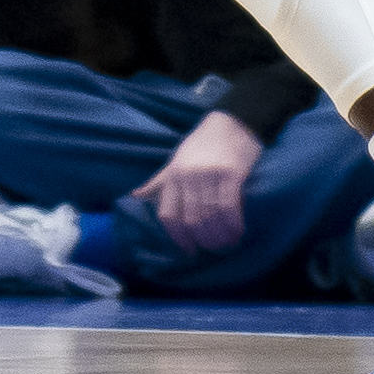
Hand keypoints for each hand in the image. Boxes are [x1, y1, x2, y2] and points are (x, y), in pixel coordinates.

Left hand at [136, 108, 263, 253]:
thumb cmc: (203, 144)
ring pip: (211, 217)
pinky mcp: (230, 174)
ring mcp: (209, 174)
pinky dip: (233, 225)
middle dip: (203, 240)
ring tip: (227, 243)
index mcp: (173, 175)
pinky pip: (229, 208)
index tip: (190, 250)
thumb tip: (136, 196)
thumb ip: (159, 182)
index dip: (178, 238)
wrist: (232, 122)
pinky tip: (237, 232)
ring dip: (220, 236)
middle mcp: (188, 176)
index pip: (168, 215)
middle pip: (192, 220)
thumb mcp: (176, 161)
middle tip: (213, 248)